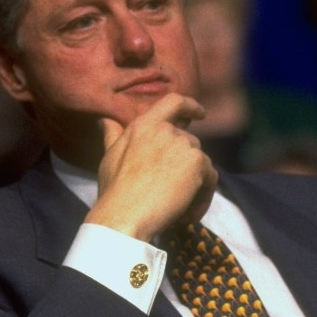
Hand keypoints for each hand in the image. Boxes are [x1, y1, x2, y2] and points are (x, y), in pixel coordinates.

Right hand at [86, 92, 216, 241]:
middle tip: (174, 190)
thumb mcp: (109, 157)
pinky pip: (210, 179)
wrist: (126, 213)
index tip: (200, 114)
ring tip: (179, 208)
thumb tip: (105, 120)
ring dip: (195, 184)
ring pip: (201, 162)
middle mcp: (167, 130)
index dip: (190, 106)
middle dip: (186, 165)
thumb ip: (113, 136)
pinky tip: (187, 214)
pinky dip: (203, 198)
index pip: (173, 102)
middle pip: (189, 141)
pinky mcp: (198, 163)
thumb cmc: (114, 189)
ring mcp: (184, 145)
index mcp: (144, 125)